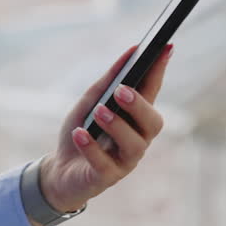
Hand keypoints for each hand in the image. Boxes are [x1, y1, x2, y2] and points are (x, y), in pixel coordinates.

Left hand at [37, 44, 172, 214]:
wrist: (60, 171)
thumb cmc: (81, 132)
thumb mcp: (90, 102)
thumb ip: (109, 80)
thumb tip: (132, 51)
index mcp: (135, 118)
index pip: (152, 91)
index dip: (160, 70)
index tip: (165, 47)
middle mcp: (137, 139)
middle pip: (152, 122)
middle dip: (139, 105)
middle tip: (120, 91)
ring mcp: (125, 160)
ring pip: (134, 144)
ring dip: (117, 125)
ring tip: (99, 112)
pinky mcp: (107, 177)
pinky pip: (105, 164)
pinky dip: (91, 147)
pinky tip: (80, 134)